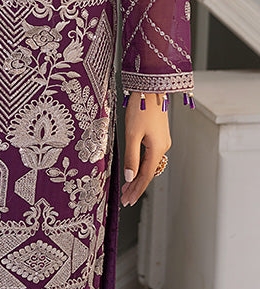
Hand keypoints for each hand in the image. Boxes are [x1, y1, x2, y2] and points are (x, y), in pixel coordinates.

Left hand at [121, 92, 170, 206]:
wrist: (150, 88)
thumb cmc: (140, 107)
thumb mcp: (132, 133)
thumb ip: (131, 156)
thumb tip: (130, 177)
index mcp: (158, 149)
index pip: (146, 176)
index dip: (136, 189)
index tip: (128, 200)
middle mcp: (163, 147)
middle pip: (149, 172)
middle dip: (136, 185)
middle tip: (125, 198)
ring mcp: (162, 141)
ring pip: (150, 164)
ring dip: (138, 175)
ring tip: (127, 187)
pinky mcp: (159, 134)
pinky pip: (151, 155)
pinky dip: (142, 164)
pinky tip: (135, 168)